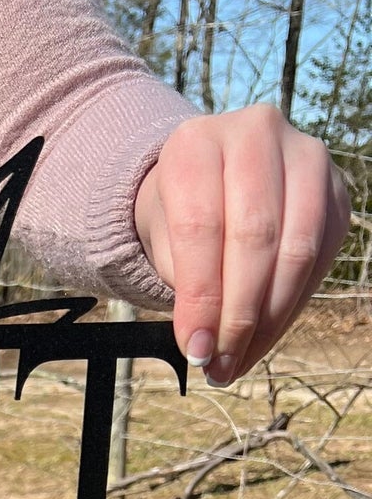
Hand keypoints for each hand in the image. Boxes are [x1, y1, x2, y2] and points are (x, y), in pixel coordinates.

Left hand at [135, 105, 349, 385]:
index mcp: (197, 142)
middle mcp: (256, 134)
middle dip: (237, 314)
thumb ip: (184, 285)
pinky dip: (292, 306)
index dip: (200, 297)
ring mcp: (306, 156)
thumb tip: (206, 347)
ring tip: (238, 361)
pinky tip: (264, 338)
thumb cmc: (179, 213)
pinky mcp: (336, 189)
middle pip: (254, 238)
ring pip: (296, 250)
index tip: (194, 351)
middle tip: (219, 364)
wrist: (211, 180)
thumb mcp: (162, 241)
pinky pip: (321, 257)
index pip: (201, 227)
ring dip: (268, 319)